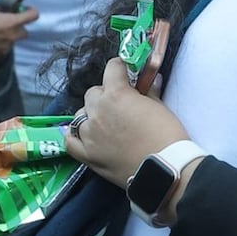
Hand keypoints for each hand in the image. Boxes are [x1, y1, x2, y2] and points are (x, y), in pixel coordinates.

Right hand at [0, 5, 38, 59]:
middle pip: (24, 32)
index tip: (27, 10)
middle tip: (8, 25)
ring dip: (8, 38)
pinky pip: (3, 50)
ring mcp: (6, 47)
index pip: (33, 16)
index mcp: (13, 22)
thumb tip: (3, 12)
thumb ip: (1, 11)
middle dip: (18, 28)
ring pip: (13, 42)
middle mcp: (13, 36)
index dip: (32, 12)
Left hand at [64, 58, 188, 188]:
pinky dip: (75, 135)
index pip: (112, 68)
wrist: (164, 168)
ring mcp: (88, 133)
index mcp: (117, 94)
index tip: (125, 72)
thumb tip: (150, 81)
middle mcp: (97, 110)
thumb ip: (149, 91)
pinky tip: (83, 135)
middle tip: (119, 103)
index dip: (120, 68)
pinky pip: (70, 140)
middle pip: (93, 93)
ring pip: (80, 115)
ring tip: (105, 122)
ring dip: (91, 114)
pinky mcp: (86, 154)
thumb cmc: (166, 134)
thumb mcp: (160, 107)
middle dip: (105, 94)